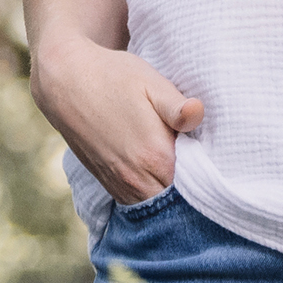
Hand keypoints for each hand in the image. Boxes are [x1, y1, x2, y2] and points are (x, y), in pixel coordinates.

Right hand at [29, 32, 203, 205]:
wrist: (65, 81)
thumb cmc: (113, 76)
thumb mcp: (151, 82)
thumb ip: (177, 106)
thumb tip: (199, 114)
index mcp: (155, 157)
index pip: (197, 184)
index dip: (210, 173)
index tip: (218, 158)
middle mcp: (136, 180)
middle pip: (179, 201)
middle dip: (193, 188)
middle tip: (204, 165)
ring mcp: (120, 185)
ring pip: (158, 205)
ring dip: (172, 193)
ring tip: (183, 170)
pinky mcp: (108, 184)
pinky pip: (139, 202)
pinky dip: (153, 193)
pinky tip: (161, 174)